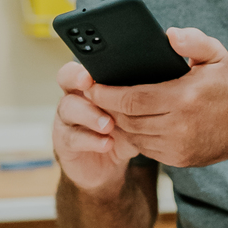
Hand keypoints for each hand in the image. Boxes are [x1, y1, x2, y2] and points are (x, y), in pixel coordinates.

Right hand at [53, 58, 141, 193]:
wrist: (108, 164)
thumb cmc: (122, 130)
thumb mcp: (135, 111)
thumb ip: (142, 95)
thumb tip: (162, 75)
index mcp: (91, 82)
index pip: (82, 63)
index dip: (85, 64)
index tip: (94, 70)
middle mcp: (74, 95)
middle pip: (66, 78)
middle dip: (77, 79)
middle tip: (90, 84)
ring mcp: (66, 119)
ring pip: (69, 108)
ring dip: (90, 114)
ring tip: (109, 124)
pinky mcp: (65, 142)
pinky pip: (73, 138)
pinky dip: (92, 140)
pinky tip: (108, 143)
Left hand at [80, 27, 227, 168]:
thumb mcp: (217, 55)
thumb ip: (194, 40)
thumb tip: (168, 35)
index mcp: (185, 99)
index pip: (132, 100)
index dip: (106, 95)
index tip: (91, 86)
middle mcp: (180, 127)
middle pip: (128, 121)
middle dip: (106, 108)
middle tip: (93, 95)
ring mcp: (179, 147)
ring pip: (134, 137)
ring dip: (117, 124)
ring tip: (107, 108)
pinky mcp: (180, 159)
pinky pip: (146, 149)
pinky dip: (134, 136)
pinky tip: (128, 123)